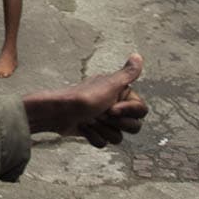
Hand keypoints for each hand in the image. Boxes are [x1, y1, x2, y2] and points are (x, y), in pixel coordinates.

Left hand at [23, 54, 147, 146]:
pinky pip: (103, 143)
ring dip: (102, 130)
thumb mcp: (109, 85)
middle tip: (100, 114)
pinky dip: (93, 136)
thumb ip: (127, 74)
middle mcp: (114, 106)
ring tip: (89, 120)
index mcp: (120, 94)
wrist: (57, 112)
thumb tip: (138, 55)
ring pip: (118, 137)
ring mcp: (104, 121)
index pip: (141, 111)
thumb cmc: (83, 98)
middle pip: (133, 126)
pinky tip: (83, 127)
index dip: (128, 112)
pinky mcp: (94, 131)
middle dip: (116, 123)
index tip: (111, 107)